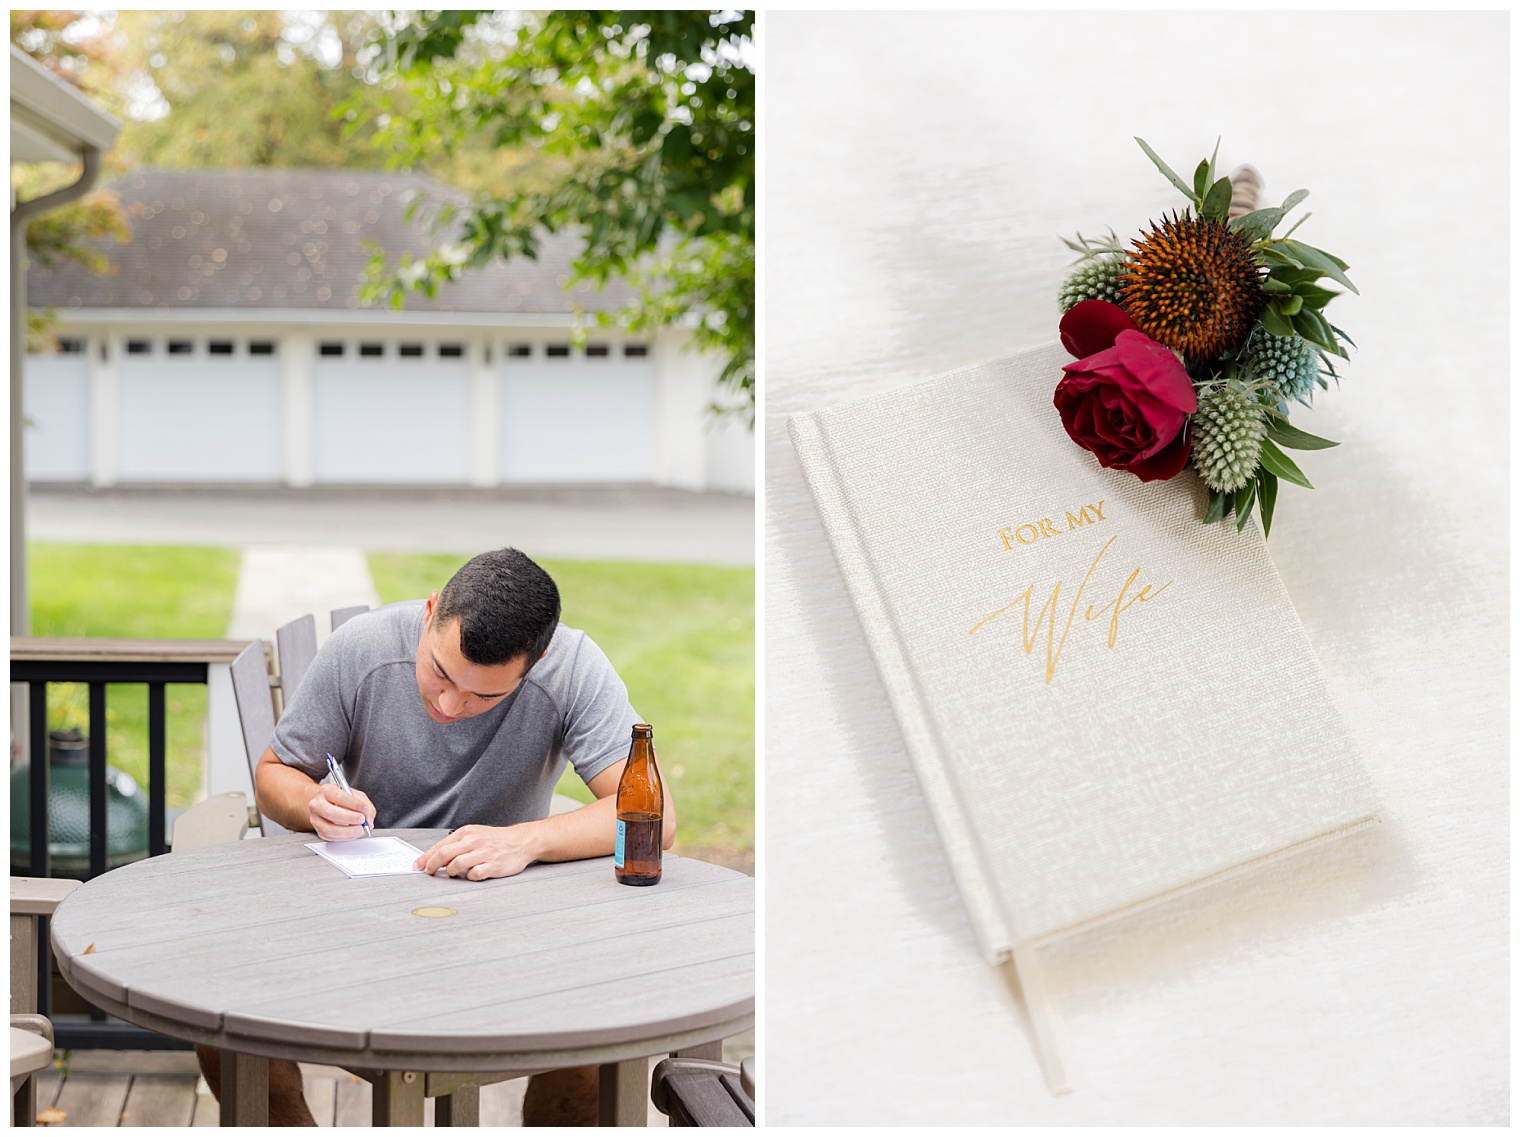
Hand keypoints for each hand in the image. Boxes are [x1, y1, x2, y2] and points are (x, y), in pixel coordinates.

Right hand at [308, 783, 375, 840]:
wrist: (329, 804)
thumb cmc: (344, 799)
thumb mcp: (357, 796)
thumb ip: (366, 806)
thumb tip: (368, 821)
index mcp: (326, 790)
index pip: (338, 796)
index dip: (353, 804)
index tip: (364, 808)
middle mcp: (317, 804)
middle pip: (330, 813)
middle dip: (349, 818)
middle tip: (361, 820)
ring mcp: (315, 818)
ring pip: (328, 828)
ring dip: (347, 831)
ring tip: (359, 829)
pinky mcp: (319, 831)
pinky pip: (330, 837)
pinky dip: (344, 837)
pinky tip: (353, 834)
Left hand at [413, 824, 538, 879]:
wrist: (521, 841)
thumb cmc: (495, 840)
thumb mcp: (475, 835)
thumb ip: (456, 845)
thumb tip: (434, 858)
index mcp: (467, 833)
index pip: (440, 846)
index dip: (426, 858)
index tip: (418, 866)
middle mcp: (474, 841)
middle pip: (444, 854)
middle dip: (433, 866)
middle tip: (430, 873)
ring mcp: (484, 853)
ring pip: (457, 865)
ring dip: (451, 872)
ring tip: (454, 874)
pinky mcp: (494, 865)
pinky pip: (475, 874)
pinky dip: (469, 877)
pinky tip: (472, 875)